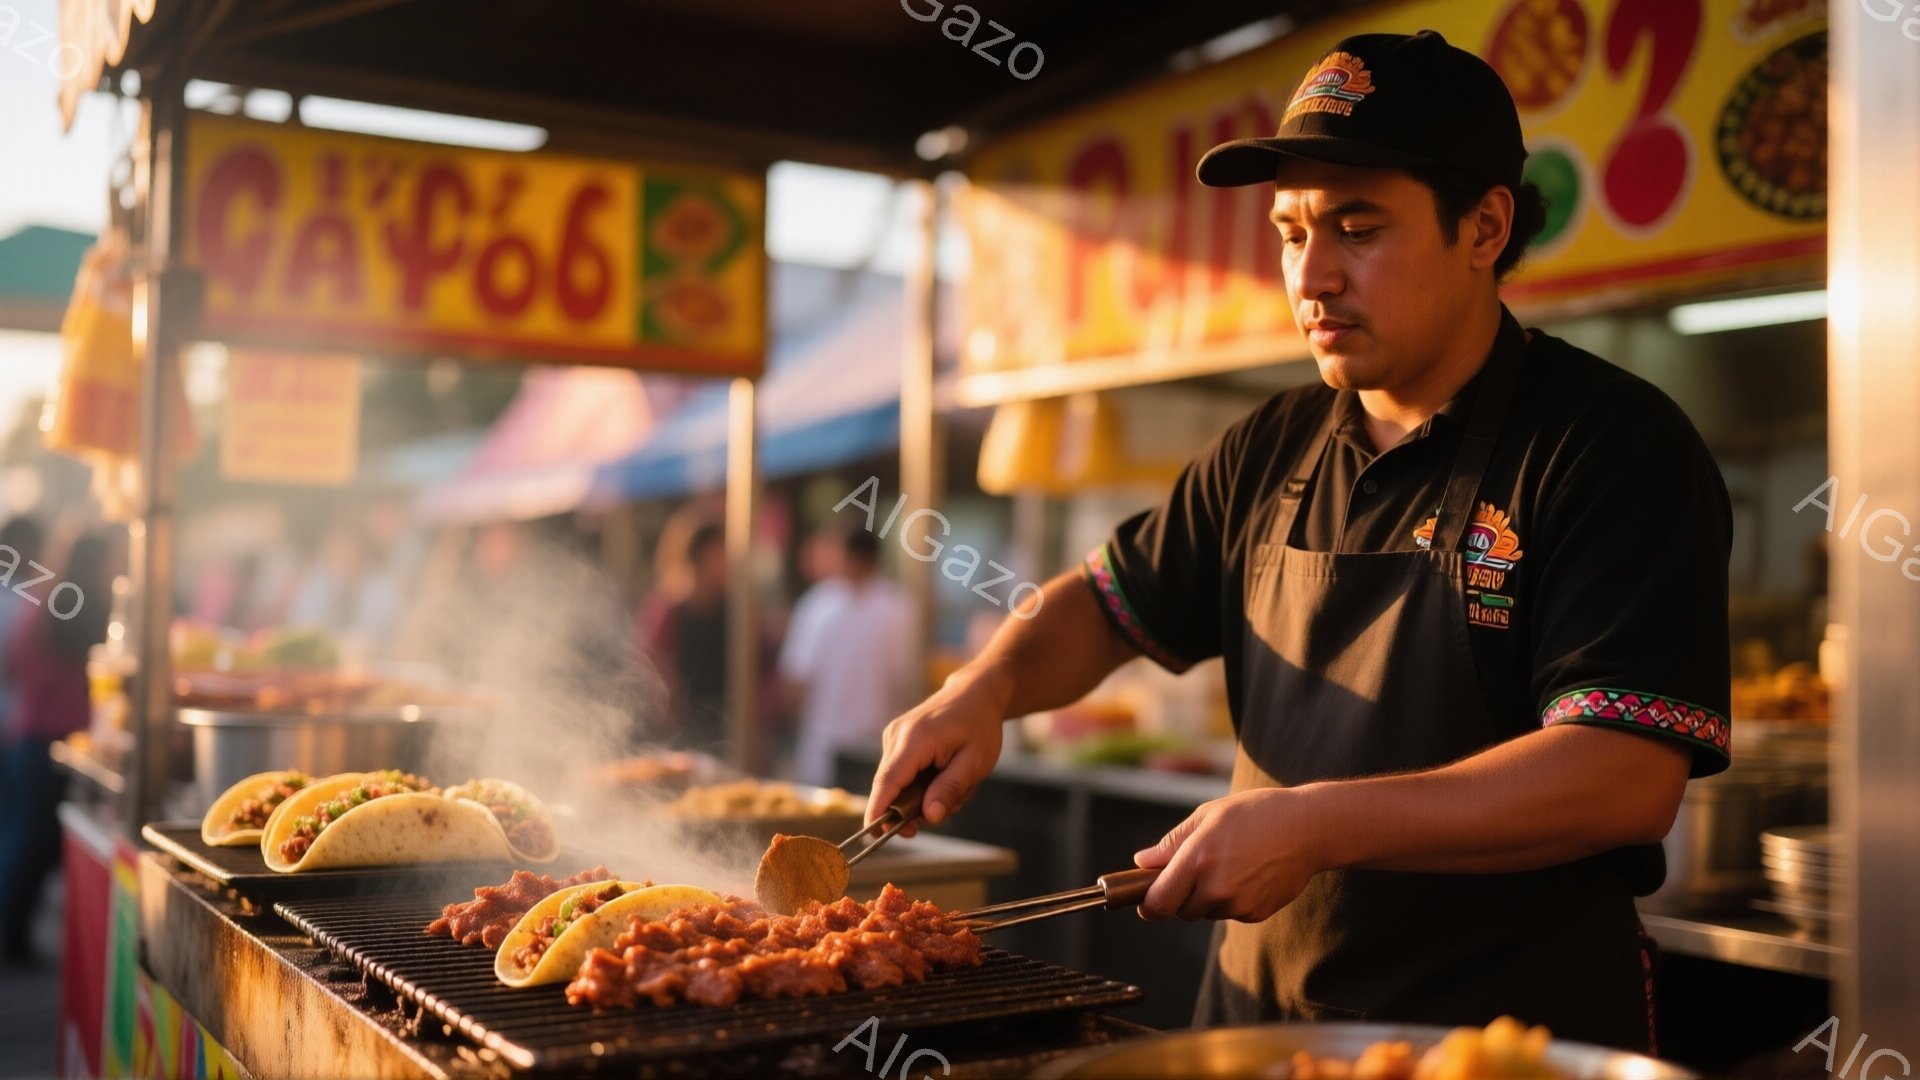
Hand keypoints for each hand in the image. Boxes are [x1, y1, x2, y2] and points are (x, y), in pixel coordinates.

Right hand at [866, 668, 1008, 836]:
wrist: (975, 693)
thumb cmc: (979, 724)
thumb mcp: (975, 761)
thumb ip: (951, 789)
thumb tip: (929, 816)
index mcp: (915, 739)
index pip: (888, 781)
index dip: (879, 811)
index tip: (874, 836)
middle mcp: (896, 736)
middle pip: (890, 787)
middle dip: (916, 807)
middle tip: (954, 801)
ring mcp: (893, 737)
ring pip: (897, 784)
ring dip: (924, 794)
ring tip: (956, 779)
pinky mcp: (895, 741)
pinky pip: (901, 775)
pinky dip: (922, 783)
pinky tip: (944, 773)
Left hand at [1133, 787, 1330, 922]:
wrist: (1308, 828)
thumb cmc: (1256, 813)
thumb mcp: (1209, 815)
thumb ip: (1172, 843)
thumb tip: (1142, 862)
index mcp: (1197, 859)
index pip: (1158, 902)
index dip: (1148, 905)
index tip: (1146, 902)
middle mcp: (1216, 887)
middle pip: (1181, 910)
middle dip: (1182, 895)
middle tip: (1199, 868)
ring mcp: (1238, 904)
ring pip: (1207, 912)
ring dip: (1209, 897)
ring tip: (1232, 864)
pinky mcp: (1256, 913)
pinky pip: (1231, 913)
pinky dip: (1233, 900)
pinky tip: (1250, 874)